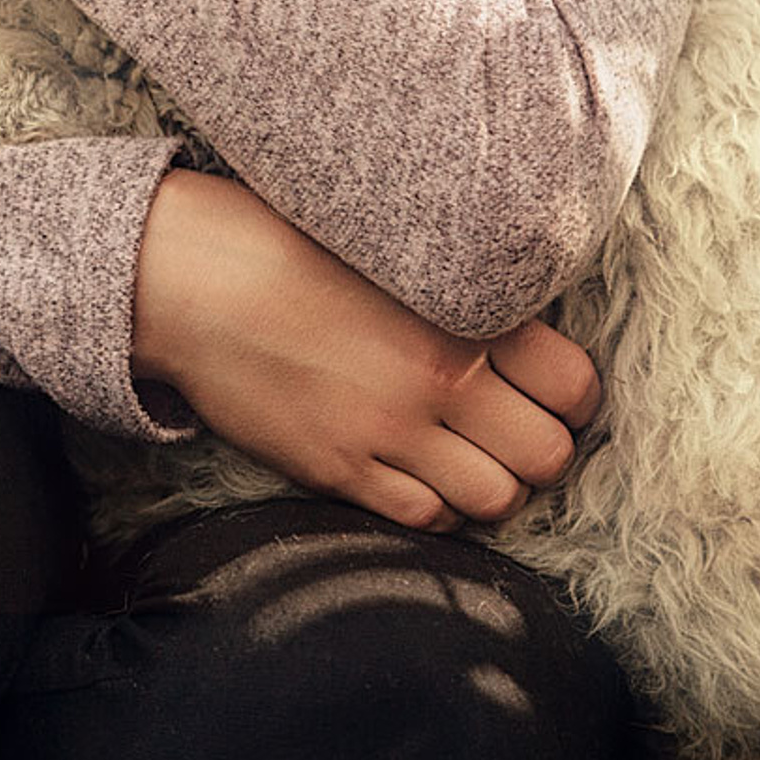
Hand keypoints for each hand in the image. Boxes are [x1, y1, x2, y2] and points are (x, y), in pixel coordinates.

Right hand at [131, 171, 596, 532]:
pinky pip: (424, 520)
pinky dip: (432, 505)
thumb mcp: (385, 242)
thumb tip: (518, 332)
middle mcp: (437, 377)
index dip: (570, 397)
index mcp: (458, 309)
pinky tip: (409, 468)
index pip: (574, 385)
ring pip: (496, 500)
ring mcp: (388, 430)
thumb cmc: (279, 240)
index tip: (548, 392)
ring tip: (458, 453)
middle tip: (505, 429)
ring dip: (488, 482)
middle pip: (547, 456)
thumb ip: (457, 287)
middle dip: (535, 448)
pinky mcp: (340, 469)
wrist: (185, 276)